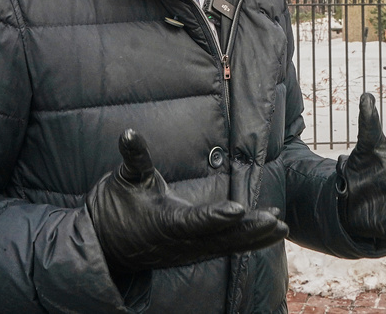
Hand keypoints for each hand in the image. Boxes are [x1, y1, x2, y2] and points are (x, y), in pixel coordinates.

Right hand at [86, 129, 287, 273]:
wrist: (105, 246)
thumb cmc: (114, 209)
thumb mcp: (124, 180)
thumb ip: (133, 158)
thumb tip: (129, 133)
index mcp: (164, 223)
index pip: (193, 222)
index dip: (215, 217)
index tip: (237, 209)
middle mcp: (180, 243)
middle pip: (219, 239)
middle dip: (248, 230)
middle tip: (274, 220)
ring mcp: (189, 251)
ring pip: (227, 246)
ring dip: (255, 238)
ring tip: (280, 227)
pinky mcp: (196, 251)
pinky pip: (226, 248)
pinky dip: (249, 242)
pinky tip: (271, 233)